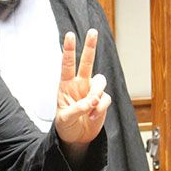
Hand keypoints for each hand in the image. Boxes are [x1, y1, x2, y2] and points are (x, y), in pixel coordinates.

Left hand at [54, 30, 111, 150]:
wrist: (76, 138)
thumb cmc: (66, 126)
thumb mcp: (65, 119)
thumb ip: (77, 109)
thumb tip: (92, 101)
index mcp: (66, 85)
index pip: (67, 64)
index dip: (69, 50)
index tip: (70, 35)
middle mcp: (80, 85)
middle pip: (87, 62)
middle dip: (90, 46)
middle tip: (93, 31)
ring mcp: (92, 92)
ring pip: (100, 81)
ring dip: (97, 93)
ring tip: (90, 107)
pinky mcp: (102, 101)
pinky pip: (105, 99)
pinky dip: (100, 108)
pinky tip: (93, 116)